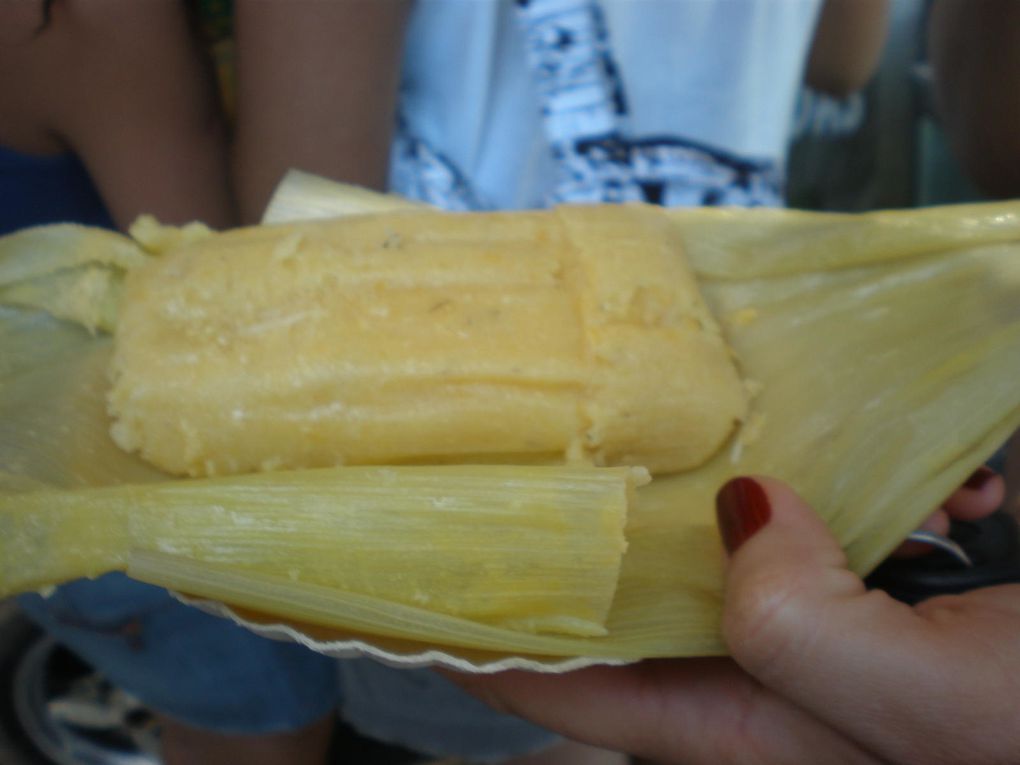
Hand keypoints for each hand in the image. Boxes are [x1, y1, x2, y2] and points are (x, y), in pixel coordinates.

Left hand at [454, 472, 1017, 764]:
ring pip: (728, 535)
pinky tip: (949, 491)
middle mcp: (760, 675)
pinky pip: (826, 518)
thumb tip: (737, 507)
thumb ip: (803, 623)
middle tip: (557, 433)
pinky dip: (874, 487)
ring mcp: (812, 623)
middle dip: (605, 516)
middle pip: (632, 591)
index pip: (562, 684)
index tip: (391, 569)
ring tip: (827, 461)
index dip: (470, 635)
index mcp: (741, 727)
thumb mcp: (927, 706)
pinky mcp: (867, 582)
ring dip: (769, 486)